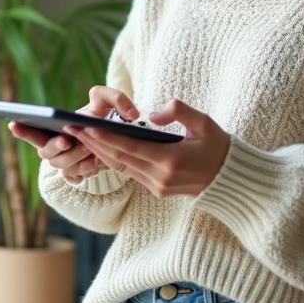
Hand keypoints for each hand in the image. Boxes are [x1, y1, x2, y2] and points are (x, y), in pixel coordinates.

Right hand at [9, 86, 139, 184]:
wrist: (115, 139)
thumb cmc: (104, 114)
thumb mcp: (109, 100)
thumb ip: (116, 97)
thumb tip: (128, 114)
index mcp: (51, 127)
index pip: (30, 130)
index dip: (21, 129)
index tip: (14, 123)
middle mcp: (54, 147)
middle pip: (45, 152)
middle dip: (55, 146)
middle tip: (66, 139)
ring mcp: (65, 162)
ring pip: (62, 166)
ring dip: (74, 157)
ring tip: (90, 148)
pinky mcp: (77, 174)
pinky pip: (75, 177)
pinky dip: (85, 170)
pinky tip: (96, 162)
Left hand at [63, 99, 228, 197]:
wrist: (231, 181)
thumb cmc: (219, 147)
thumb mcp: (205, 123)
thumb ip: (179, 112)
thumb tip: (152, 114)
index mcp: (172, 160)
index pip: (131, 148)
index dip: (106, 138)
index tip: (86, 127)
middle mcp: (161, 177)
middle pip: (120, 159)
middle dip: (94, 143)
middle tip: (72, 128)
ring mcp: (158, 187)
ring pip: (121, 167)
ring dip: (100, 152)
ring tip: (81, 136)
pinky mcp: (157, 190)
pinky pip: (130, 173)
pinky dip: (113, 159)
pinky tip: (100, 148)